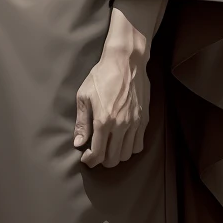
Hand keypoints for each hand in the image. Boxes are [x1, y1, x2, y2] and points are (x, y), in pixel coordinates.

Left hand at [74, 25, 150, 168]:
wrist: (126, 62)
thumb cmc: (101, 76)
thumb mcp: (84, 97)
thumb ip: (81, 123)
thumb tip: (79, 143)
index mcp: (103, 121)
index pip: (98, 153)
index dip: (90, 160)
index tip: (85, 159)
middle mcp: (121, 126)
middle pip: (114, 159)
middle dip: (102, 161)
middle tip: (96, 155)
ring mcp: (135, 123)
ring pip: (127, 154)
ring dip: (116, 156)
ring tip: (109, 149)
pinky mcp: (144, 119)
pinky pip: (139, 144)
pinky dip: (129, 148)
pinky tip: (122, 142)